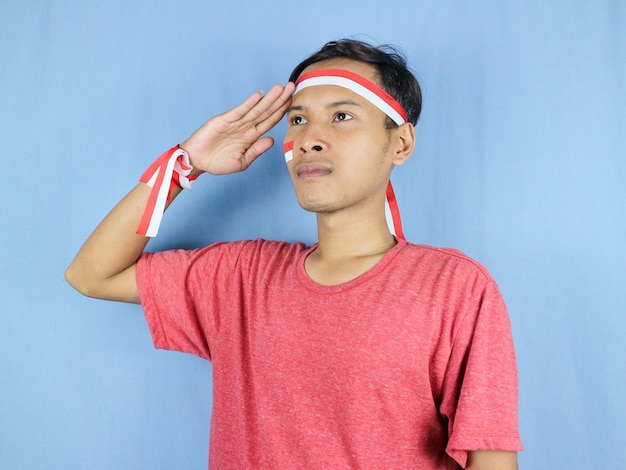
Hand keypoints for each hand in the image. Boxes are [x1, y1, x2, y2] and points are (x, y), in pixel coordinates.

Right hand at [180, 83, 294, 175]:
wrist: (197, 161)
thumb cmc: (218, 162)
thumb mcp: (242, 161)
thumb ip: (256, 151)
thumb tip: (272, 140)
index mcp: (251, 136)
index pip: (270, 120)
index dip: (282, 111)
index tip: (293, 101)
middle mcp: (245, 126)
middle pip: (266, 111)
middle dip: (280, 99)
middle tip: (292, 86)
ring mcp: (235, 122)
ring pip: (256, 109)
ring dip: (268, 98)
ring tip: (280, 88)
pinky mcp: (223, 120)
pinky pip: (239, 111)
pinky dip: (248, 103)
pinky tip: (258, 96)